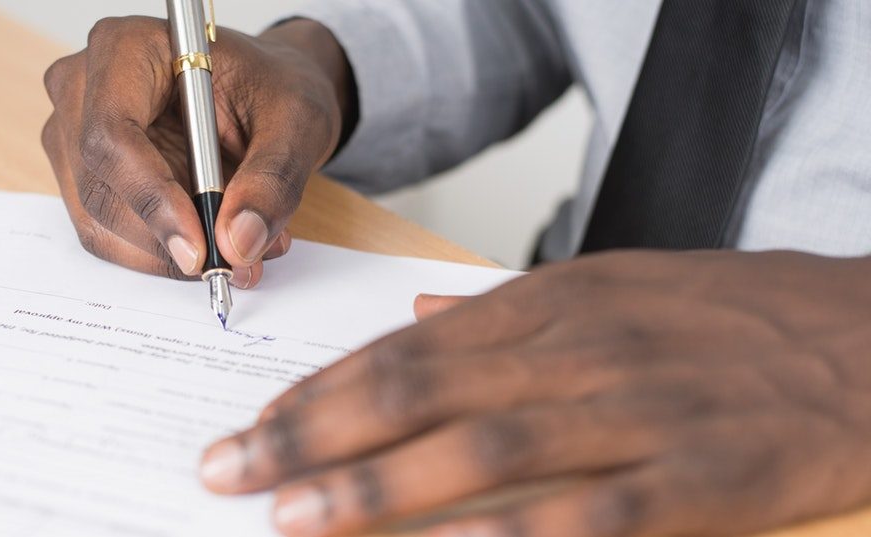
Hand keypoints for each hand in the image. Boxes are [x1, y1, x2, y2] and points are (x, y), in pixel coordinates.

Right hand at [41, 17, 353, 286]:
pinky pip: (107, 235)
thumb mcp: (296, 122)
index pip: (112, 133)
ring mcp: (74, 135)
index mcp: (127, 48)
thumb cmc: (270, 88)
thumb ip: (272, 180)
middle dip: (165, 238)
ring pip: (99, 221)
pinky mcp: (84, 177)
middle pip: (100, 186)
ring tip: (239, 248)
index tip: (198, 247)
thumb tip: (238, 241)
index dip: (151, 197)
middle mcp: (83, 89)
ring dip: (166, 253)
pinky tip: (210, 241)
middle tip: (234, 262)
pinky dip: (159, 253)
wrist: (262, 94)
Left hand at [199, 250, 870, 536]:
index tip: (252, 424)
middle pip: (417, 391)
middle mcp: (579, 349)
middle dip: (310, 434)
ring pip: (481, 449)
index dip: (320, 389)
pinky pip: (586, 515)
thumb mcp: (617, 283)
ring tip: (292, 516)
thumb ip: (512, 305)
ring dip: (375, 485)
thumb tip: (423, 308)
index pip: (404, 346)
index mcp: (553, 301)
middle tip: (229, 471)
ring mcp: (639, 414)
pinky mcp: (701, 479)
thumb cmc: (735, 316)